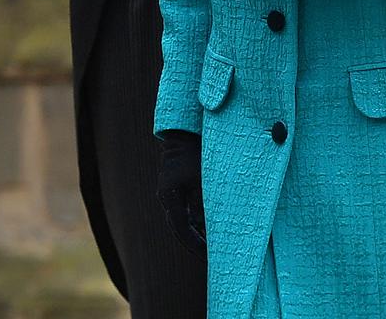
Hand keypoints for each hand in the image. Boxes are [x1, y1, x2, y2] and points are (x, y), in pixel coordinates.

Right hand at [157, 130, 205, 258]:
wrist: (185, 129)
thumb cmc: (194, 151)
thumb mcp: (202, 177)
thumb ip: (205, 202)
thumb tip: (211, 226)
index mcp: (169, 196)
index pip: (180, 228)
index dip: (194, 244)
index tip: (207, 255)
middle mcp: (168, 197)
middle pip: (181, 227)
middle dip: (196, 241)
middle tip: (212, 255)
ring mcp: (173, 191)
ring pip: (185, 218)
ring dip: (199, 229)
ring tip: (216, 243)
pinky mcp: (180, 186)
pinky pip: (188, 208)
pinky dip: (199, 217)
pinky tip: (213, 224)